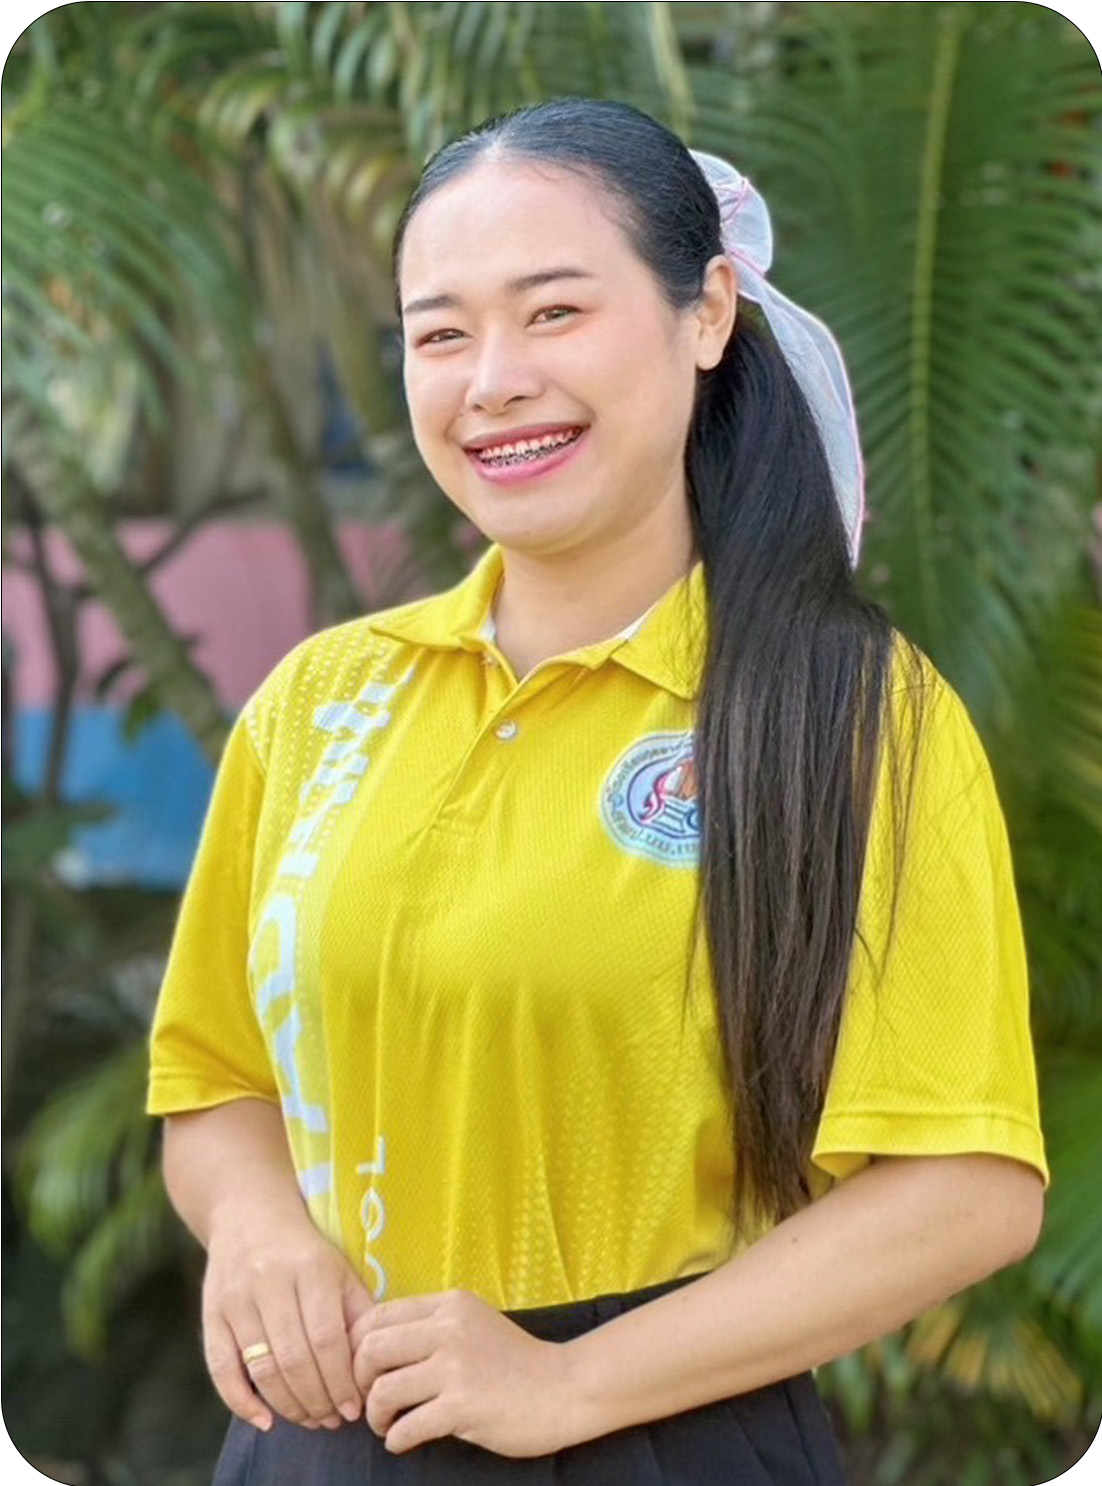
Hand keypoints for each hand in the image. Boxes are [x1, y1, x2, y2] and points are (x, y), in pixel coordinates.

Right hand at [202, 1208, 374, 1432]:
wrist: (247, 1212)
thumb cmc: (305, 1250)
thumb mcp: (339, 1269)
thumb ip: (359, 1312)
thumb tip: (372, 1365)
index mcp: (312, 1268)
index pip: (327, 1339)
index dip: (341, 1381)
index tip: (353, 1408)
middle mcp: (271, 1282)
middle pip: (294, 1359)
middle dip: (317, 1400)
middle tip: (331, 1420)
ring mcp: (237, 1298)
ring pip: (261, 1368)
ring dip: (288, 1405)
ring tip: (309, 1419)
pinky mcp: (211, 1312)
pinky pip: (221, 1368)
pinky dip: (241, 1402)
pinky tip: (264, 1420)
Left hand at [351, 1288, 576, 1456]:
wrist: (563, 1388)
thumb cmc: (516, 1361)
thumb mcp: (474, 1324)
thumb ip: (433, 1327)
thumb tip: (379, 1345)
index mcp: (449, 1305)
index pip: (379, 1315)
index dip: (356, 1344)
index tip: (361, 1369)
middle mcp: (448, 1328)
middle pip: (372, 1349)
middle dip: (358, 1380)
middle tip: (369, 1400)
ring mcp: (455, 1367)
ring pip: (383, 1390)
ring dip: (375, 1414)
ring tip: (386, 1425)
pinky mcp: (462, 1405)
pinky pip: (407, 1426)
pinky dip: (396, 1439)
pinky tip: (403, 1441)